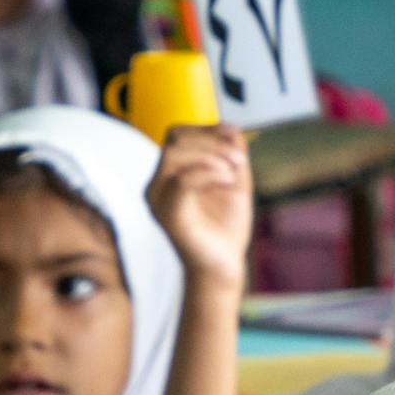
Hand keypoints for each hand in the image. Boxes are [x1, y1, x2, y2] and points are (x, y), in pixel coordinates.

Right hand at [147, 126, 255, 288]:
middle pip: (175, 140)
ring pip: (174, 154)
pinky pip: (181, 180)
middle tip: (239, 161)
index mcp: (167, 175)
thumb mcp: (233, 178)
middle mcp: (156, 185)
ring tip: (234, 172)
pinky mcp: (167, 215)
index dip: (208, 131)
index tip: (236, 147)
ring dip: (212, 155)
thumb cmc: (225, 226)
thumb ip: (231, 150)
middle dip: (212, 142)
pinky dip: (209, 172)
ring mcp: (158, 200)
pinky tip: (229, 180)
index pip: (177, 134)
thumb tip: (230, 128)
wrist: (223, 265)